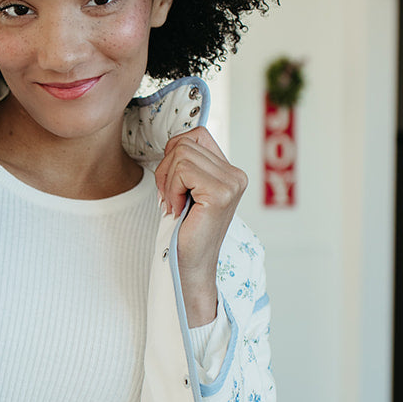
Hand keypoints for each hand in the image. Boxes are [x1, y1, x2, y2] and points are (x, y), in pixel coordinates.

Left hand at [154, 128, 246, 326]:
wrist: (189, 266)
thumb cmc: (183, 231)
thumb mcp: (186, 189)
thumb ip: (186, 163)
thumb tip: (172, 143)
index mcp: (230, 172)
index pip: (196, 135)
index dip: (174, 154)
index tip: (172, 184)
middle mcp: (236, 175)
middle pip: (185, 142)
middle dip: (166, 168)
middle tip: (168, 198)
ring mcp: (232, 183)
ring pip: (181, 153)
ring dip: (167, 181)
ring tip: (174, 204)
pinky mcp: (220, 193)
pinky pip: (182, 170)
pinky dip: (171, 189)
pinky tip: (177, 210)